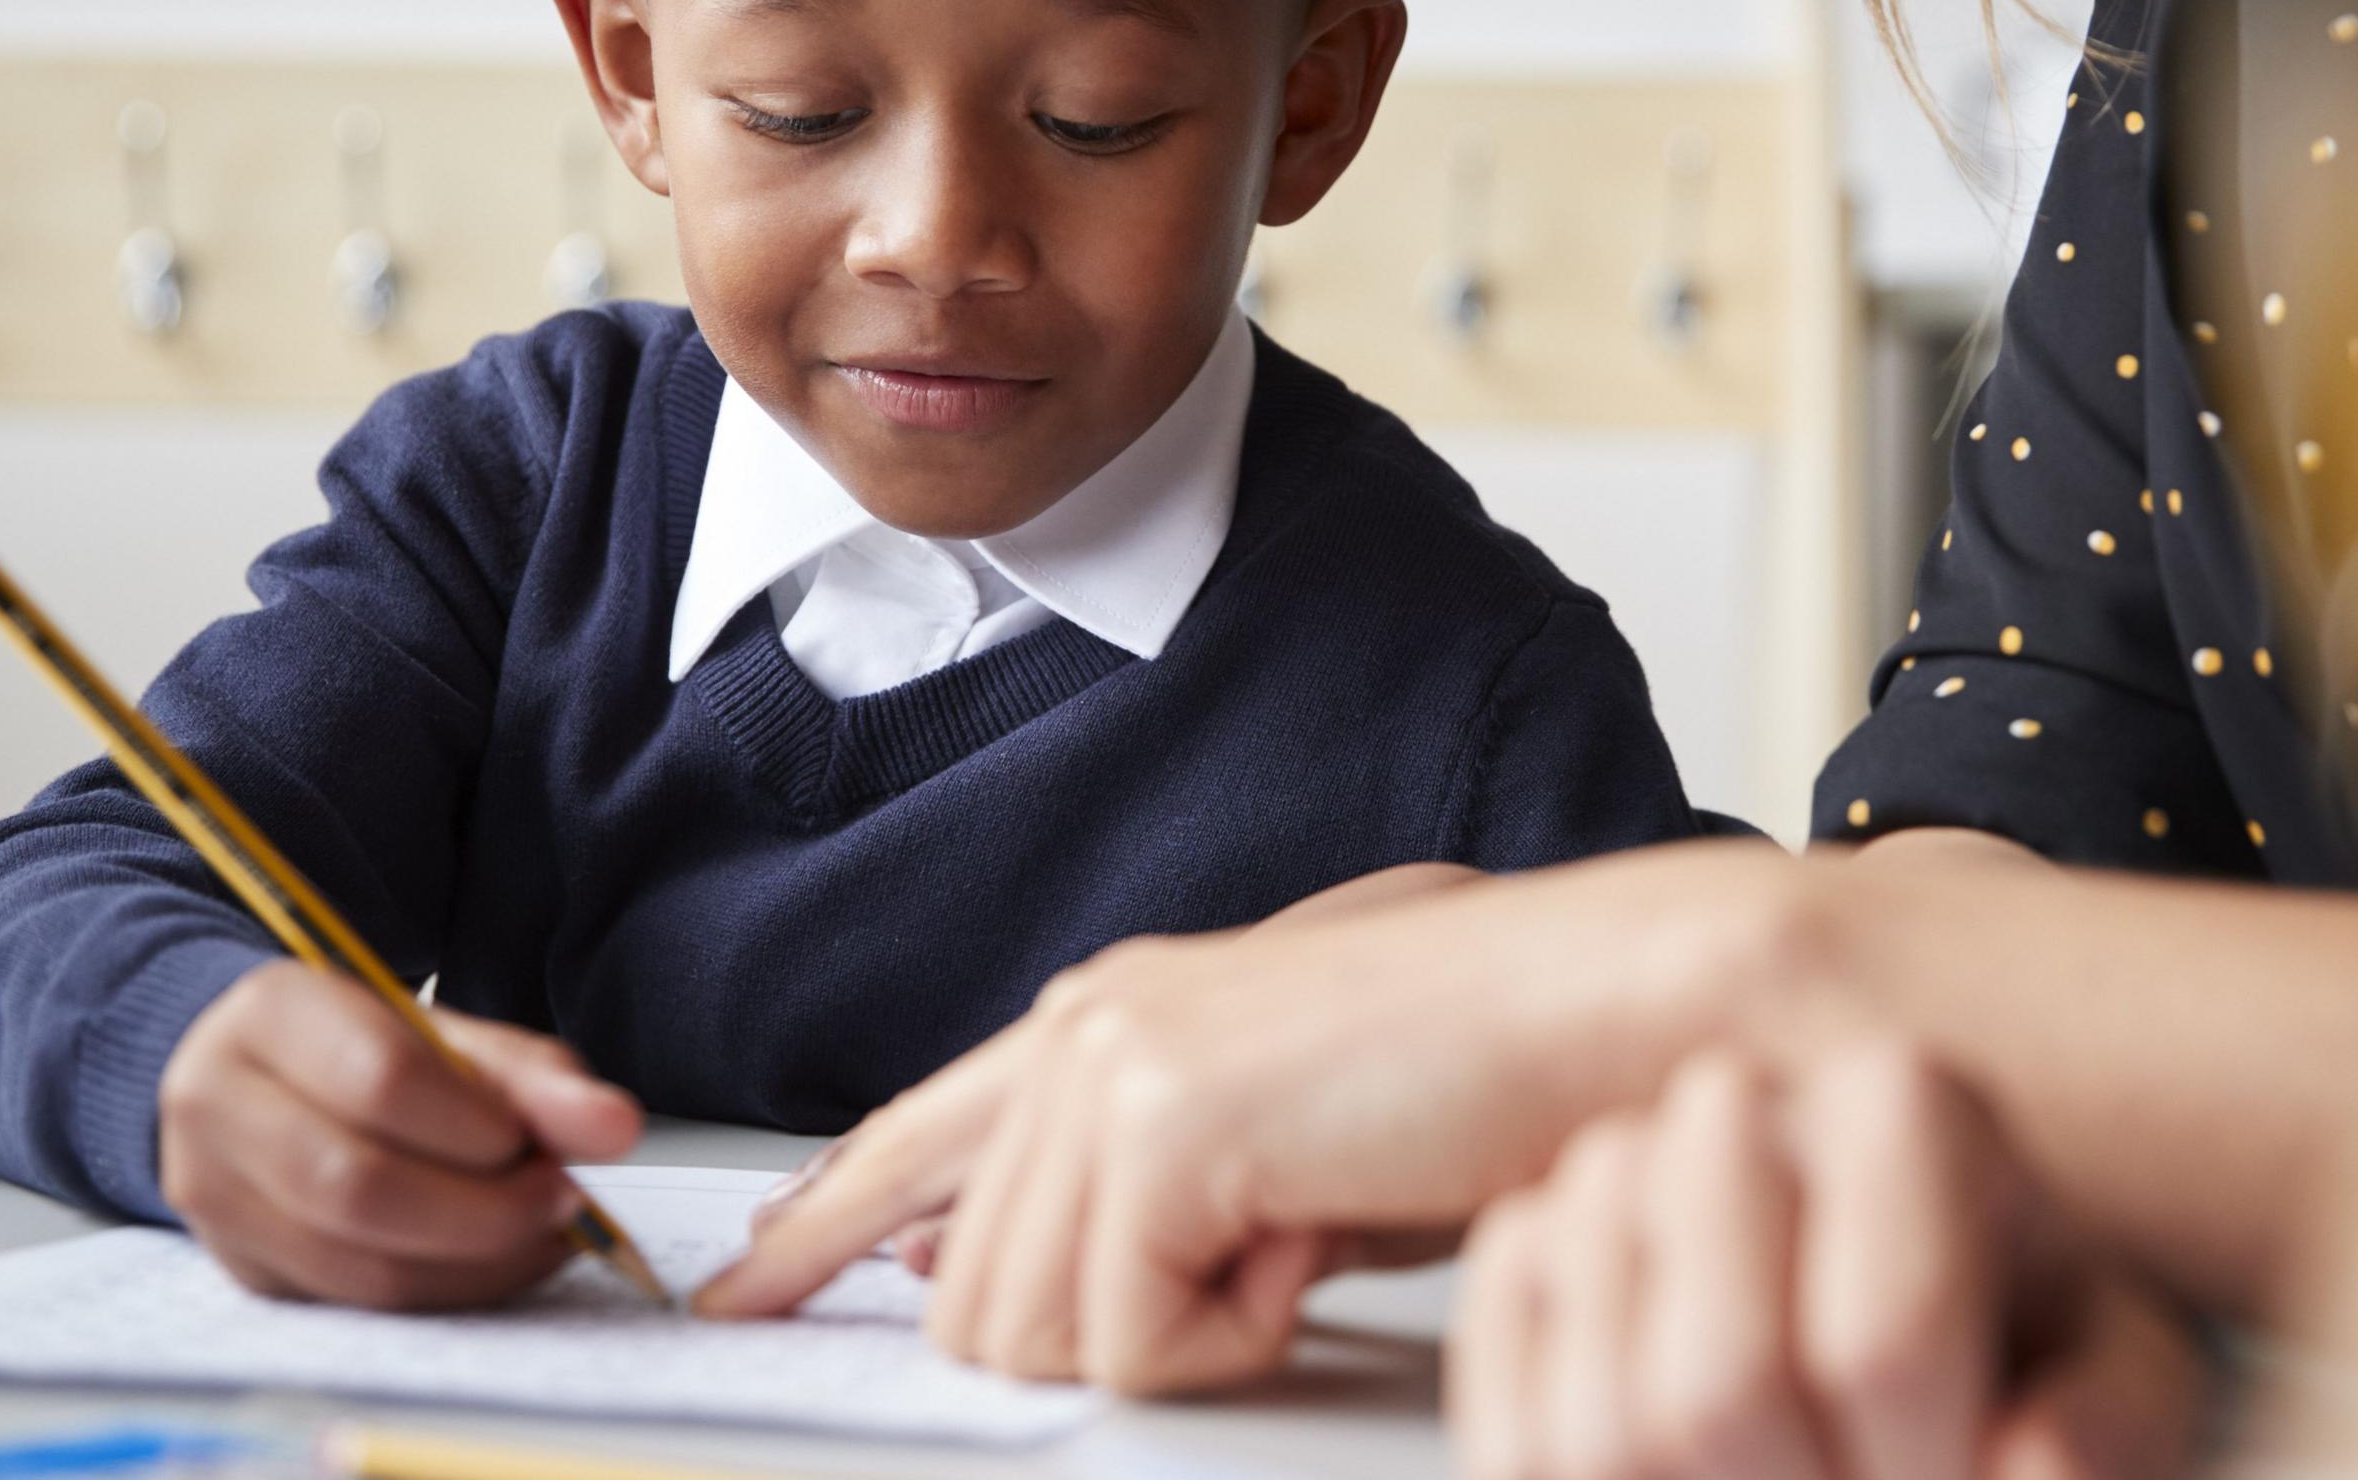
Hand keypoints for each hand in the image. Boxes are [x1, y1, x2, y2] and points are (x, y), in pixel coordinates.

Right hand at [158, 958, 643, 1308]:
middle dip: (486, 1212)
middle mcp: (216, 1106)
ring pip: (359, 1265)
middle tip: (562, 1202)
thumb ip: (533, 1079)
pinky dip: (445, 1292)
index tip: (546, 1145)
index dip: (479, 1127)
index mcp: (269, 1015)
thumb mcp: (447, 1037)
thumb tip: (614, 1129)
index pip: (381, 1080)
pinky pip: (358, 1304)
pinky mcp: (244, 1271)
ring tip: (541, 1233)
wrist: (256, 1077)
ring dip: (477, 1264)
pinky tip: (492, 1261)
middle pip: (359, 1187)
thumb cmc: (362, 1048)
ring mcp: (215, 1199)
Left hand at [742, 862, 1487, 1283]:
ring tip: (1296, 1245)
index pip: (910, 1138)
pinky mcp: (1163, 1122)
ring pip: (1036, 1334)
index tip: (747, 1284)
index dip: (819, 1225)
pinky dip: (1235, 1338)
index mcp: (1109, 1019)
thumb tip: (1006, 1287)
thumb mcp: (1278, 1154)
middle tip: (1252, 1286)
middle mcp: (1087, 1025)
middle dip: (1103, 1345)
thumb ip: (1135, 1204)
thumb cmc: (1486, 1081)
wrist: (1610, 1013)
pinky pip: (1131, 1342)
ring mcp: (1113, 1063)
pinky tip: (1312, 1242)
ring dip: (1182, 1339)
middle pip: (970, 1298)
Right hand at [1454, 1044, 2207, 1479]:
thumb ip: (2103, 1426)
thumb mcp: (2113, 1381)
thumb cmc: (2015, 1346)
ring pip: (1602, 1432)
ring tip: (1788, 1472)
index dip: (1920, 1456)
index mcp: (1903, 1104)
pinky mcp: (1518, 1256)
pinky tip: (1685, 1472)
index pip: (1879, 1342)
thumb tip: (2018, 1462)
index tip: (1962, 1471)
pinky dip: (1588, 1479)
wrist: (1914, 1313)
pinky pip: (1509, 1421)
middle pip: (1718, 1391)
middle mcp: (1735, 1106)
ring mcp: (1604, 1175)